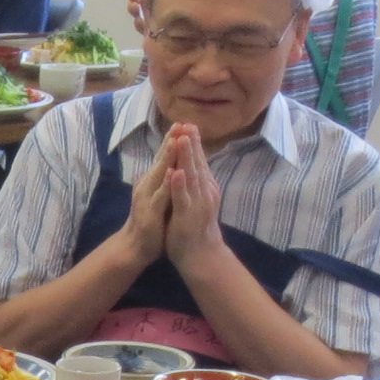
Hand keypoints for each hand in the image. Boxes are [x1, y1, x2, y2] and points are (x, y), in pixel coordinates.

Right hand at [117, 133, 173, 264]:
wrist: (136, 247)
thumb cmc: (151, 221)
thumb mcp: (159, 195)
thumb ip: (164, 179)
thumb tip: (174, 162)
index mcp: (153, 180)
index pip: (165, 157)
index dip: (173, 140)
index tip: (183, 123)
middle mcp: (148, 184)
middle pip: (161, 159)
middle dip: (171, 141)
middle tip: (179, 123)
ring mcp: (148, 197)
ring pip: (159, 173)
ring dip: (167, 156)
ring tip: (175, 140)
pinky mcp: (150, 211)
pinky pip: (160, 195)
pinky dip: (165, 183)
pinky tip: (171, 172)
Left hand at [158, 124, 224, 261]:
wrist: (201, 255)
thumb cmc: (196, 227)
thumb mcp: (196, 199)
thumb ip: (195, 183)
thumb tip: (192, 165)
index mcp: (204, 187)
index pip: (198, 161)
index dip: (193, 143)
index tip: (188, 124)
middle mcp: (204, 191)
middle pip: (197, 163)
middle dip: (192, 143)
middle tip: (188, 123)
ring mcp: (197, 203)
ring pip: (191, 176)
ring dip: (187, 157)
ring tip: (183, 139)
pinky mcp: (188, 215)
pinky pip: (183, 198)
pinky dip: (180, 185)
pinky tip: (176, 172)